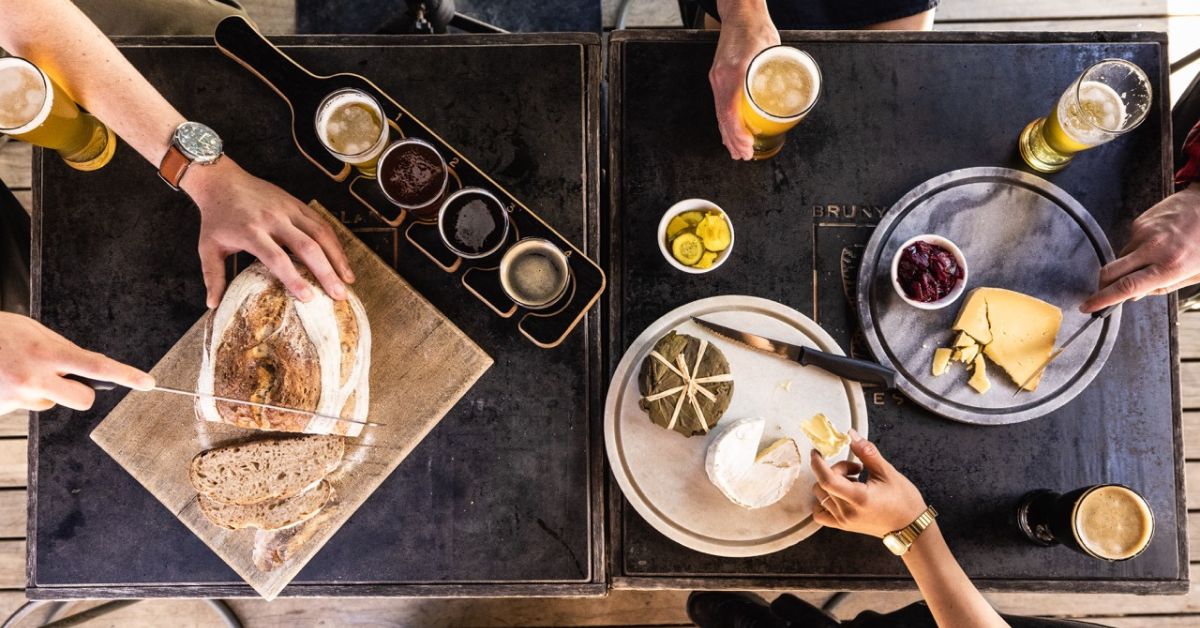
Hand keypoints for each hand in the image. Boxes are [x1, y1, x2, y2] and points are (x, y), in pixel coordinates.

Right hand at [0, 313, 153, 412]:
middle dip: (81, 392)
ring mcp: (17, 396)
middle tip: (67, 381)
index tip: (149, 383)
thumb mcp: (31, 330)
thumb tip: (82, 368)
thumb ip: (58, 349)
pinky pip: (22, 406)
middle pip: (83, 400)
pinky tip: (1, 378)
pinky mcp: (2, 409)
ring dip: (40, 391)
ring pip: (48, 403)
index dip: (127, 375)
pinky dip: (15, 395)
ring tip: (15, 370)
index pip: (97, 366)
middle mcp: (34, 378)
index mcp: (46, 352)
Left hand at [182, 159, 355, 307]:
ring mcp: (289, 210)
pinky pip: (321, 224)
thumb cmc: (216, 218)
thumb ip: (213, 276)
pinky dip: (334, 243)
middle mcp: (274, 220)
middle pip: (307, 247)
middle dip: (326, 272)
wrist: (222, 181)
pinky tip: (342, 260)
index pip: (277, 258)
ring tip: (348, 280)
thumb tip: (213, 305)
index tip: (308, 298)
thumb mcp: (208, 248)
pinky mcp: (298, 204)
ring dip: (337, 257)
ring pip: (320, 233)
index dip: (294, 278)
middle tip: (339, 295)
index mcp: (251, 232)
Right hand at [709, 0, 778, 159]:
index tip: (747, 145)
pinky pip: (719, 106)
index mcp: (734, 72)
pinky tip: (728, 135)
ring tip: (737, 152)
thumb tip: (790, 98)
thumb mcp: (773, 51)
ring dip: (728, 136)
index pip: (730, 110)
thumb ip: (777, 74)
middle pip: (723, 117)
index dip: (737, 132)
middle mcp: (721, 77)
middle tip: (745, 156)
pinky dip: (724, 123)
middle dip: (734, 140)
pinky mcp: (718, 78)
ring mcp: (717, 78)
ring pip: (720, 114)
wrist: (740, 14)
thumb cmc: (756, 29)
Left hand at [811, 429, 926, 537]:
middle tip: (856, 468)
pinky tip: (839, 494)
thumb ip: (867, 452)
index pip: (827, 480)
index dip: (818, 463)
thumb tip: (851, 435)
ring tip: (852, 481)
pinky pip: (820, 513)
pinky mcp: (843, 525)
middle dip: (835, 469)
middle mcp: (848, 512)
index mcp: (859, 498)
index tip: (817, 452)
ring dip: (830, 483)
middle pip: (823, 484)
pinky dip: (823, 500)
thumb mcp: (887, 472)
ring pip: (820, 496)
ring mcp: (844, 521)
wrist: (910, 527)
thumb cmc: (904, 501)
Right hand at [1081, 185, 1199, 312]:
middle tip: (1103, 292)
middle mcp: (1153, 248)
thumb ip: (1163, 287)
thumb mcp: (1194, 274)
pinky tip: (1155, 244)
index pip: (1127, 287)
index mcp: (1170, 266)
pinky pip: (1129, 243)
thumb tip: (1135, 295)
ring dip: (1127, 265)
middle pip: (1111, 272)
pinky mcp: (1139, 223)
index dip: (1103, 299)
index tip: (1089, 306)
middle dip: (1102, 286)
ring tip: (1152, 259)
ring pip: (1121, 258)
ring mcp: (1143, 233)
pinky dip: (1137, 249)